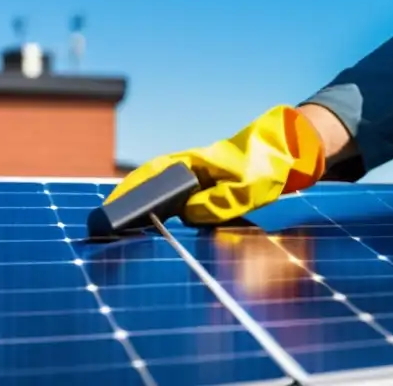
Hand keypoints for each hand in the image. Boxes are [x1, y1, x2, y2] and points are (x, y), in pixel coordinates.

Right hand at [105, 105, 325, 224]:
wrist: (289, 154)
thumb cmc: (267, 165)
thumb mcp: (247, 186)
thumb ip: (219, 201)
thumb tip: (188, 214)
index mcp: (196, 163)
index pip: (153, 174)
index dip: (129, 192)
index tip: (109, 209)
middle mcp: (191, 170)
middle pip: (151, 187)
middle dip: (127, 206)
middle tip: (103, 229)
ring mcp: (198, 181)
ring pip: (163, 199)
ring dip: (143, 215)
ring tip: (122, 238)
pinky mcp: (207, 193)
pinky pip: (179, 206)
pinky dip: (164, 218)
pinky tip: (155, 235)